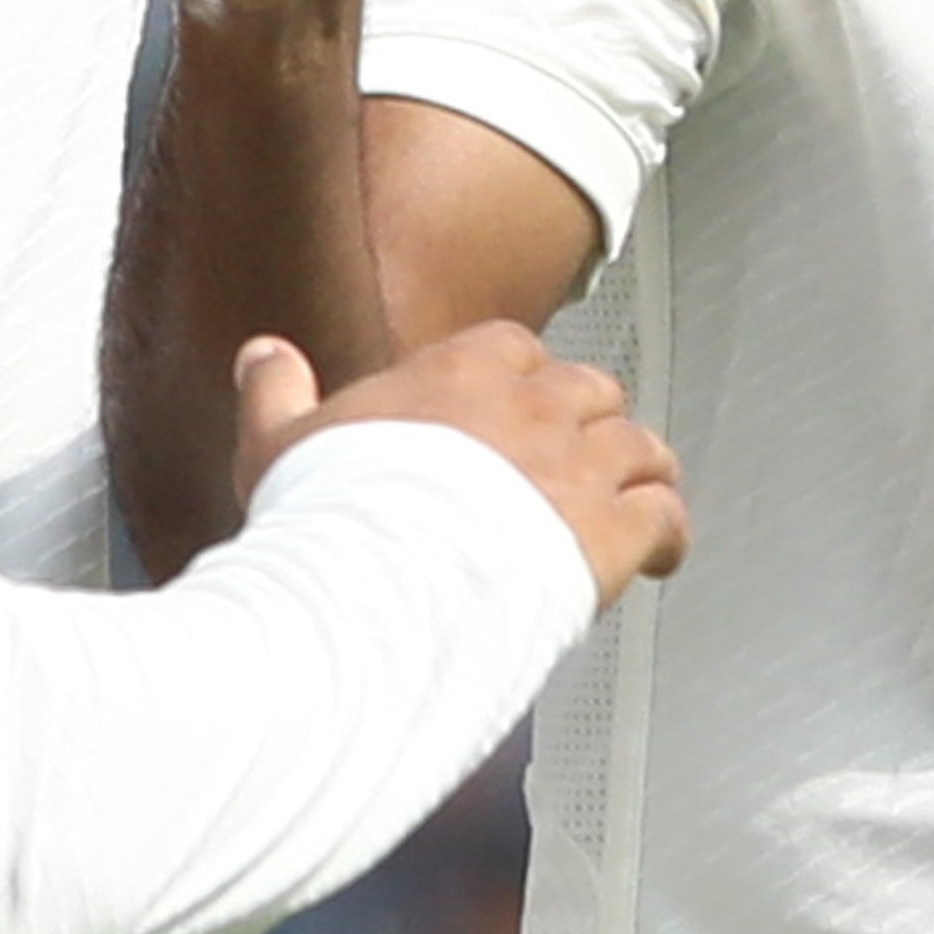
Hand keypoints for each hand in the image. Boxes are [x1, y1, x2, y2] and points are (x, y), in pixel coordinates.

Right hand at [239, 322, 684, 597]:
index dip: (521, 378)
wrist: (375, 586)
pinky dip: (669, 535)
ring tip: (635, 495)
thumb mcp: (277, 443)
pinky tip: (661, 555)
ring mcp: (577, 470)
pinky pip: (666, 519)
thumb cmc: (327, 521)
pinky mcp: (610, 534)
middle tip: (576, 456)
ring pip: (642, 447)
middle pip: (590, 390)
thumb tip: (264, 356)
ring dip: (640, 471)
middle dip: (587, 422)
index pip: (514, 347)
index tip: (513, 401)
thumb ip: (278, 392)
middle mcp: (531, 409)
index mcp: (458, 374)